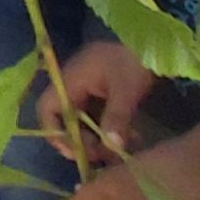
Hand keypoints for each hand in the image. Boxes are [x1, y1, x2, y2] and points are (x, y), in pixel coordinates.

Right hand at [37, 40, 155, 164]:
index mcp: (70, 80)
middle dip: (81, 141)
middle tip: (102, 156)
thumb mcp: (126, 90)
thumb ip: (116, 118)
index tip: (77, 152)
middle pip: (64, 119)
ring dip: (97, 138)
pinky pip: (96, 115)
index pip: (47, 109)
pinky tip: (129, 138)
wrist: (152, 43)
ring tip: (119, 151)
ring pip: (82, 120)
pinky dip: (108, 129)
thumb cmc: (134, 61)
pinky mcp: (101, 92)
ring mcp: (87, 88)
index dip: (56, 133)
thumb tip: (111, 147)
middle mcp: (73, 85)